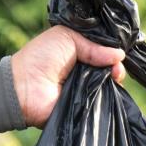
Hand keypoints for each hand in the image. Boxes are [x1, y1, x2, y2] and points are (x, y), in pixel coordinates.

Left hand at [11, 25, 125, 127]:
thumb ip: (94, 46)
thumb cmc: (41, 57)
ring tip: (114, 76)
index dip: (113, 52)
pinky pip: (104, 102)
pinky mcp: (87, 106)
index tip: (119, 53)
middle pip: (110, 69)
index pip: (104, 52)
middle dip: (117, 66)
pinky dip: (109, 96)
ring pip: (110, 85)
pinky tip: (111, 88)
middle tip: (116, 67)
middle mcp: (84, 71)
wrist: (24, 86)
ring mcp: (86, 90)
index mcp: (79, 53)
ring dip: (114, 80)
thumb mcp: (67, 38)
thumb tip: (120, 55)